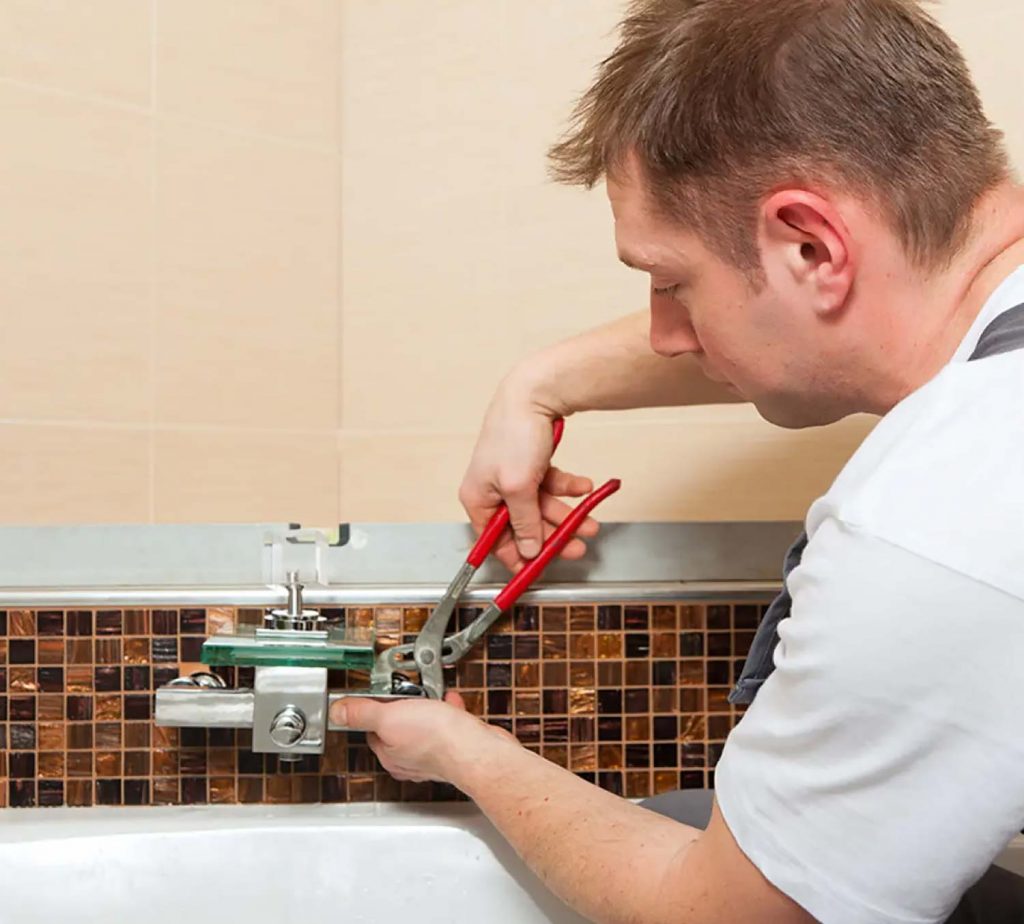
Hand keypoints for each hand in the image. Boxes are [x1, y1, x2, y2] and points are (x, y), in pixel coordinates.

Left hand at [329, 692, 517, 785]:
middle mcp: (410, 760)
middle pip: (398, 726)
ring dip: (429, 707)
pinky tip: (451, 703)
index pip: (371, 729)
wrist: (477, 750)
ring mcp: (434, 755)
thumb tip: (336, 712)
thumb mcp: (389, 717)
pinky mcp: (455, 748)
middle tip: (411, 695)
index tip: (384, 696)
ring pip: (424, 725)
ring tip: (433, 697)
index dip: (376, 709)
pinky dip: (449, 712)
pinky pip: (447, 726)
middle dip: (406, 707)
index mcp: (389, 755)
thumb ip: (361, 713)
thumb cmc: (438, 740)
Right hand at [459, 373, 599, 571]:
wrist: (534, 393)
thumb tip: (527, 549)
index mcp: (478, 498)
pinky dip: (568, 488)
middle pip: (524, 526)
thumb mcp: (519, 487)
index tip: (537, 570)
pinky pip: (552, 486)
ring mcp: (514, 477)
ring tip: (589, 520)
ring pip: (543, 508)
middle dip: (553, 535)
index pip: (494, 541)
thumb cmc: (514, 434)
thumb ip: (524, 522)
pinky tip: (584, 487)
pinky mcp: (532, 464)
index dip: (517, 557)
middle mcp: (493, 490)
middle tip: (577, 546)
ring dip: (567, 515)